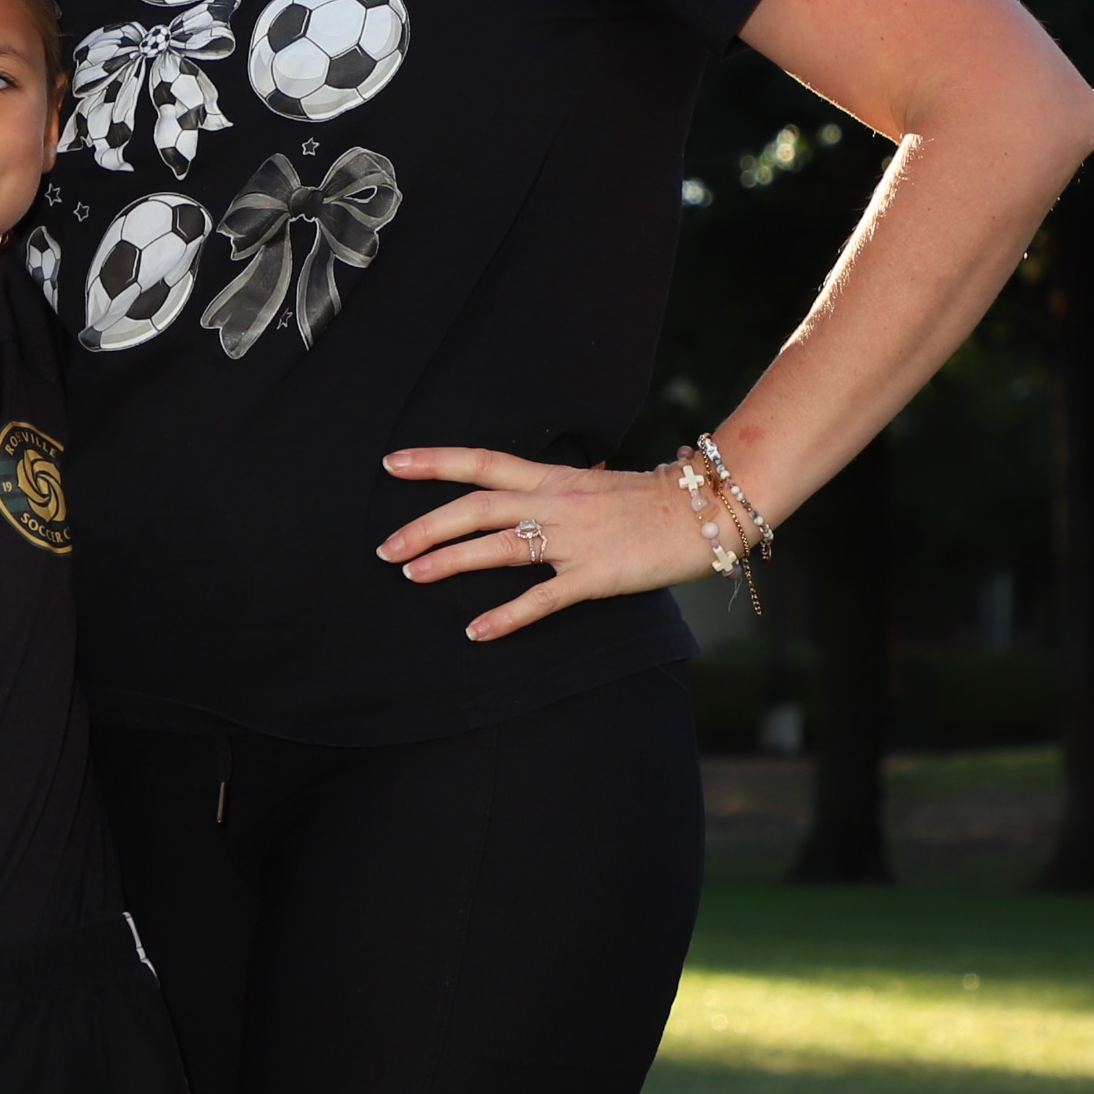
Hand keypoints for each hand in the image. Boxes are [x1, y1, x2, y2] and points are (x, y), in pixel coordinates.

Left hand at [377, 446, 715, 641]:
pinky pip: (542, 598)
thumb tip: (533, 486)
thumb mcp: (598, 483)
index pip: (481, 462)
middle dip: (426, 526)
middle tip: (386, 548)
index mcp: (553, 478)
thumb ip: (561, 487)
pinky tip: (476, 632)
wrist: (707, 510)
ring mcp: (573, 539)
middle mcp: (555, 503)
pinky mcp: (594, 575)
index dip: (434, 461)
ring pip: (498, 547)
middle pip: (476, 507)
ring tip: (412, 576)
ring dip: (450, 561)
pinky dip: (506, 617)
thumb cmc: (653, 500)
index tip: (390, 464)